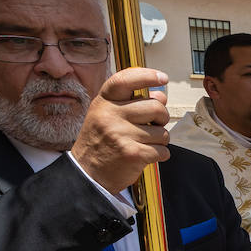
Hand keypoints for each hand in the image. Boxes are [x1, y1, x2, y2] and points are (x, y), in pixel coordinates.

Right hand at [70, 68, 171, 193]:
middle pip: (156, 107)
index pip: (125, 80)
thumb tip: (160, 96)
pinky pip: (162, 150)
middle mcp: (111, 115)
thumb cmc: (101, 142)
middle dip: (162, 118)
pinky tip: (147, 155)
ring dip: (160, 139)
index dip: (147, 75)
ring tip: (145, 143)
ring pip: (162, 132)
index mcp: (104, 102)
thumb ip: (131, 103)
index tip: (163, 78)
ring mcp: (121, 134)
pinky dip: (160, 154)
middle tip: (154, 125)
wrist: (87, 174)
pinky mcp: (132, 153)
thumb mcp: (107, 115)